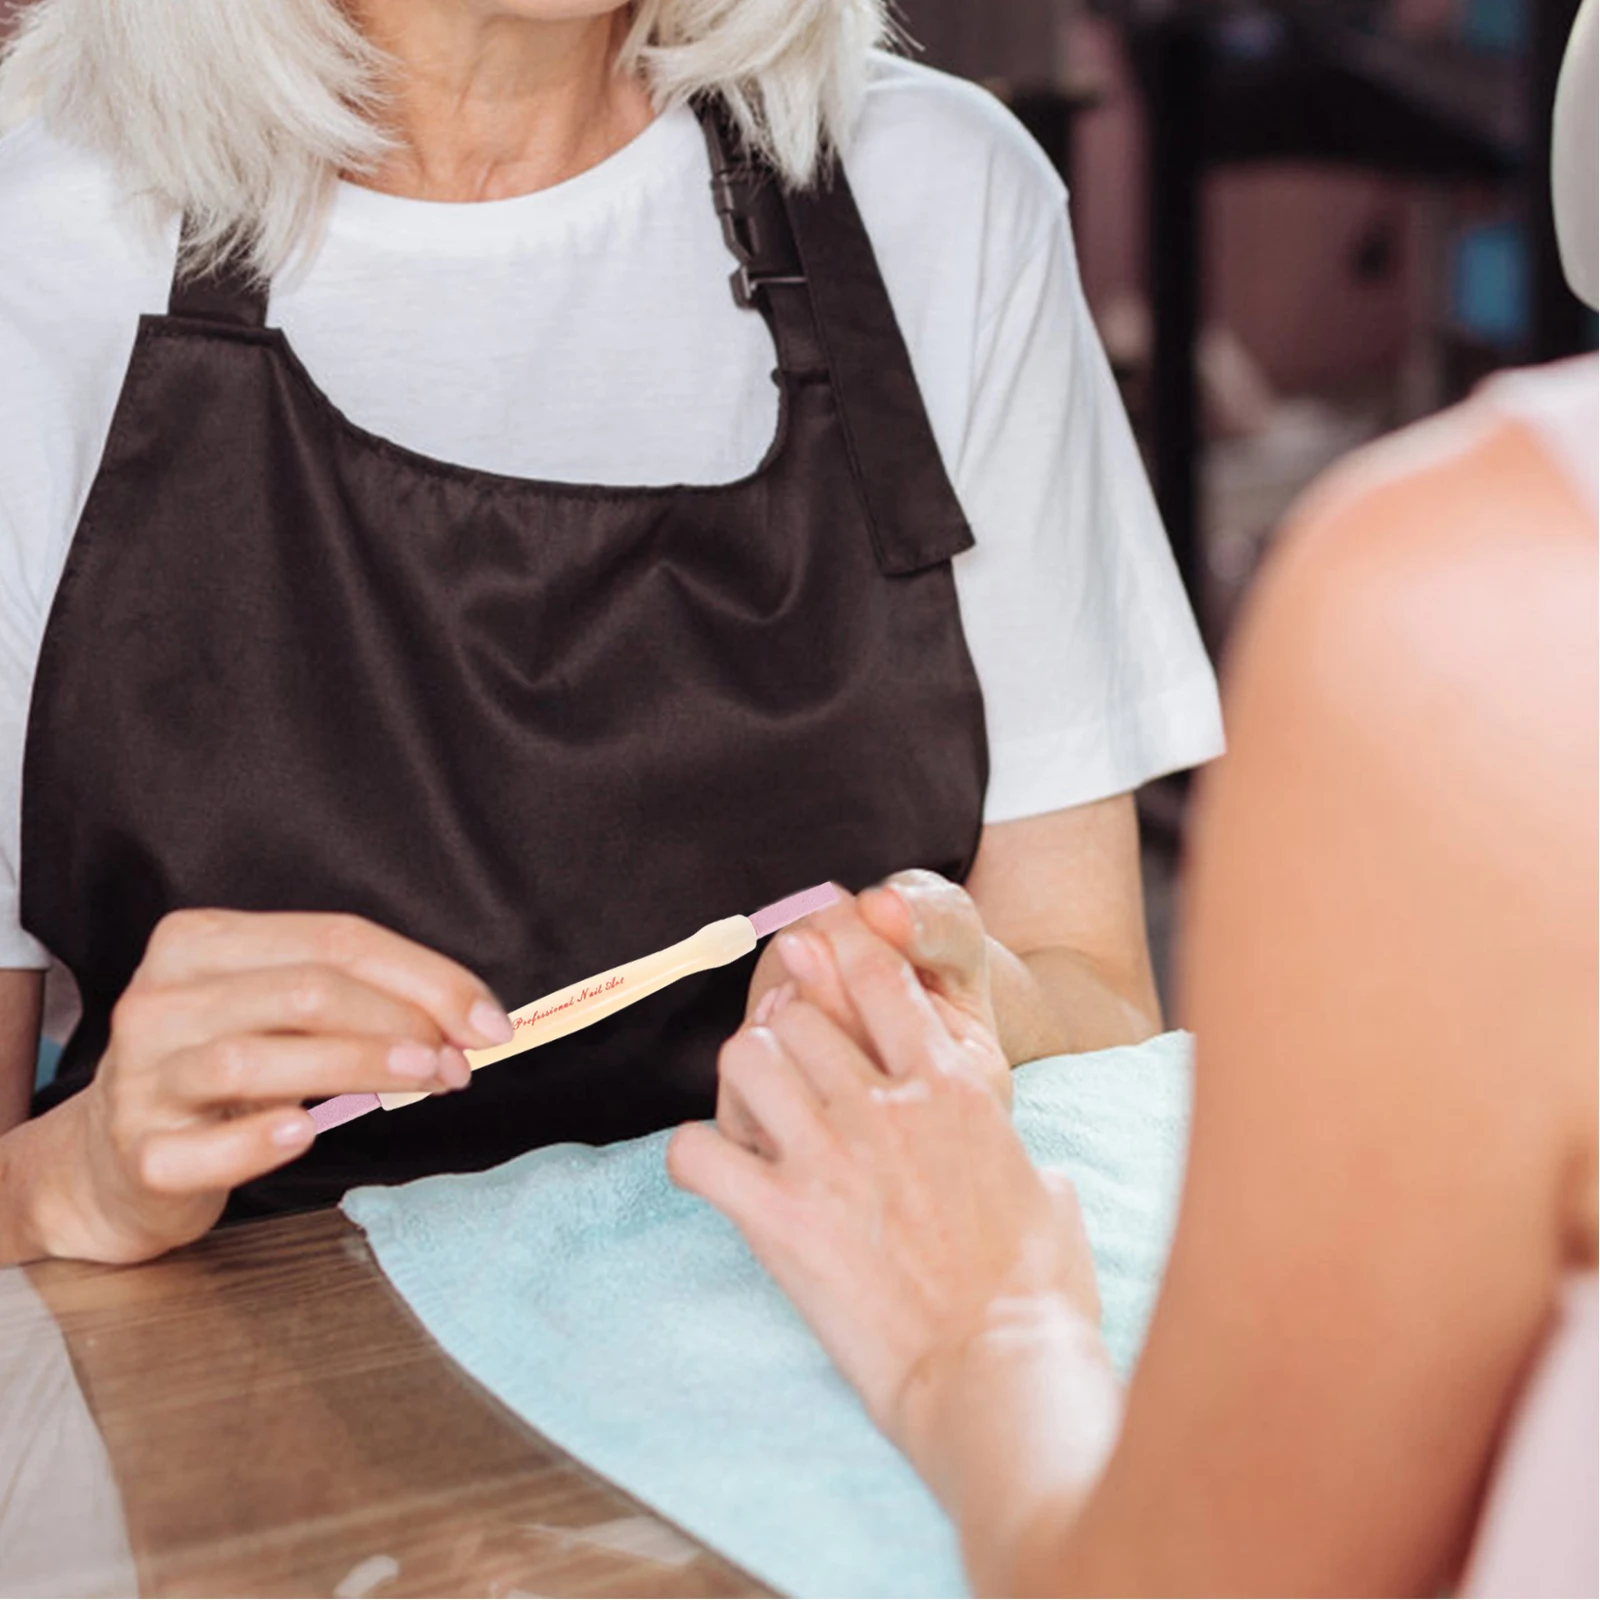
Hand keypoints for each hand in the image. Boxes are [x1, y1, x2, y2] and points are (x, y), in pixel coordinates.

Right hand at [47, 909, 513, 1263]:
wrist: (108, 1161)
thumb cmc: (218, 1074)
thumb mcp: (278, 1014)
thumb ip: (360, 998)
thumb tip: (471, 1019)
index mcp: (199, 942)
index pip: (335, 939)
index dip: (426, 977)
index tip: (488, 1020)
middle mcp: (160, 999)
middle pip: (304, 991)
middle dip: (401, 1022)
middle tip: (457, 1061)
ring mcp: (139, 1078)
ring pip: (252, 1059)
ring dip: (354, 1067)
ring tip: (421, 1080)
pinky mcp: (135, 1154)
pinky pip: (200, 1148)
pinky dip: (259, 1140)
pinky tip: (306, 1133)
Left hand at [674, 910, 1102, 1482]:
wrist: (995, 1372)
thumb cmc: (1037, 1295)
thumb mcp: (1051, 1194)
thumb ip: (1019, 1156)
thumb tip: (1029, 1169)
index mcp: (951, 1085)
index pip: (878, 974)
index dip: (844, 959)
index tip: (827, 970)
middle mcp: (883, 1103)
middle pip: (798, 1011)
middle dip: (787, 1030)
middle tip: (788, 1068)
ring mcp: (826, 1155)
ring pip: (744, 1057)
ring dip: (743, 1082)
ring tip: (754, 1117)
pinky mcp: (778, 1216)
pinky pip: (696, 1152)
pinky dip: (696, 1159)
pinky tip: (719, 1176)